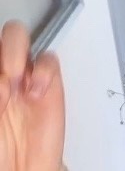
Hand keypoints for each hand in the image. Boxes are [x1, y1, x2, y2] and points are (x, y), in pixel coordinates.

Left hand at [0, 21, 64, 170]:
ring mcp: (22, 74)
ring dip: (14, 53)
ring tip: (14, 81)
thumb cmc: (0, 151)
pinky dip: (42, 71)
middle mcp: (1, 73)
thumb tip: (1, 82)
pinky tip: (35, 92)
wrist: (24, 170)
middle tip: (3, 77)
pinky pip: (48, 60)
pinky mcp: (48, 81)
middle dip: (3, 50)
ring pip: (19, 38)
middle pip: (3, 37)